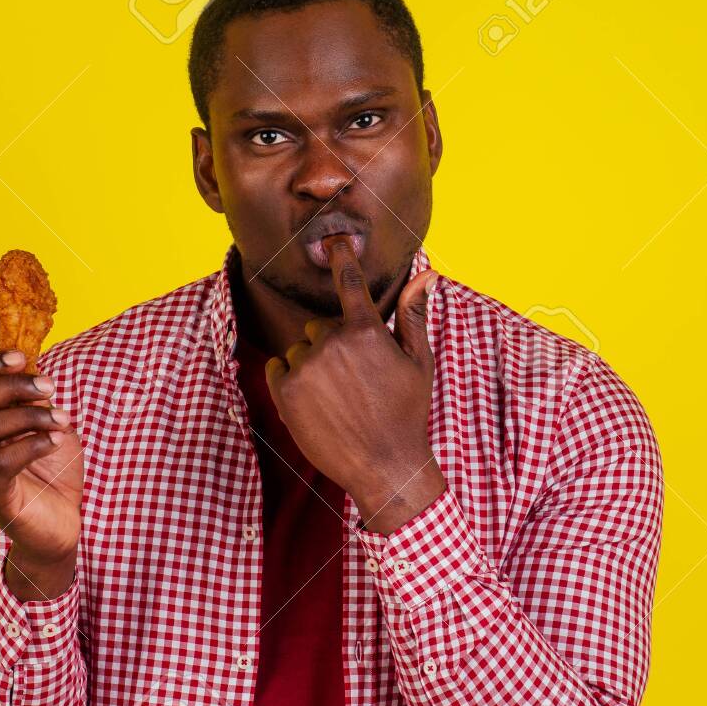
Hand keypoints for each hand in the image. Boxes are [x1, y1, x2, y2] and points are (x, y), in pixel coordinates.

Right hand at [0, 350, 83, 595]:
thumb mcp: (47, 425)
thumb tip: (36, 367)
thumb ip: (36, 399)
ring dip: (29, 415)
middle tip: (51, 388)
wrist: (60, 525)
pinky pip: (1, 460)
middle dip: (13, 386)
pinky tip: (55, 440)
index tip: (22, 357)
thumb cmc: (53, 472)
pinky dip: (31, 443)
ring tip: (62, 419)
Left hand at [265, 235, 444, 533]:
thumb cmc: (406, 412)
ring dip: (314, 364)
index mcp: (367, 331)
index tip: (335, 239)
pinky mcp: (285, 390)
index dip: (342, 256)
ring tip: (339, 397)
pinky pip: (280, 365)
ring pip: (302, 348)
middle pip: (322, 326)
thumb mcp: (418, 362)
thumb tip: (427, 273)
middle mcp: (332, 343)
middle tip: (357, 379)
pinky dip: (292, 378)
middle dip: (335, 344)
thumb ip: (414, 314)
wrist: (384, 466)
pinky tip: (316, 402)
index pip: (350, 282)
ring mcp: (306, 367)